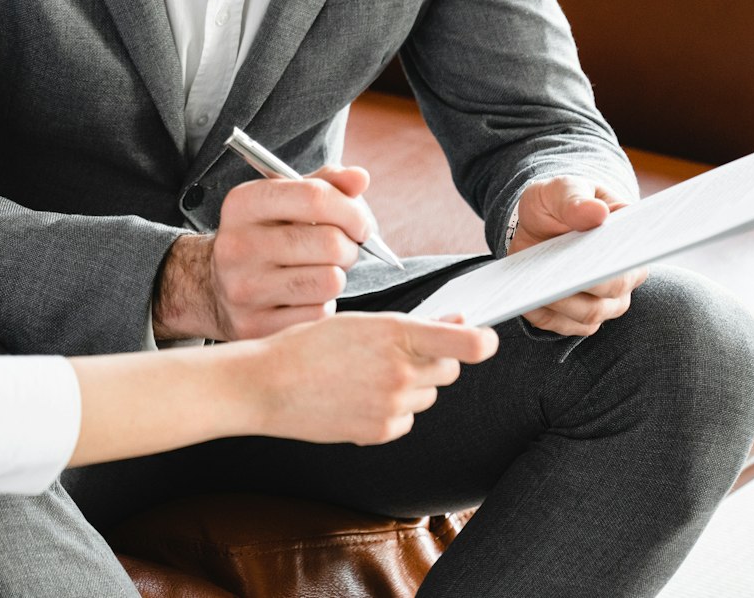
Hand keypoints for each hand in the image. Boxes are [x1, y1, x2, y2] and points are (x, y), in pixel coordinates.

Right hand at [153, 167, 373, 341]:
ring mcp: (244, 288)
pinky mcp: (254, 326)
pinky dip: (322, 305)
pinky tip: (303, 297)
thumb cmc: (263, 237)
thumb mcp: (282, 201)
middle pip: (329, 242)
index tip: (361, 223)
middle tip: (343, 249)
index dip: (352, 210)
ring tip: (322, 271)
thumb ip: (324, 184)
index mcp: (243, 204)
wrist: (210, 287)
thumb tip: (359, 178)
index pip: (314, 197)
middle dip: (350, 247)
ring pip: (330, 281)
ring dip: (338, 276)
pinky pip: (319, 314)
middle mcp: (238, 245)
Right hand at [238, 312, 497, 444]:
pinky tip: (358, 398)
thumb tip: (456, 325)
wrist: (267, 385)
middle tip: (398, 353)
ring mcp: (393, 405)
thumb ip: (411, 326)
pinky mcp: (382, 432)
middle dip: (435, 361)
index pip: (468, 346)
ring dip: (411, 386)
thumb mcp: (360, 323)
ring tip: (367, 375)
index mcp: (397, 333)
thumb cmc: (308, 345)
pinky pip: (406, 420)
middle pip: (450, 370)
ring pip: (427, 396)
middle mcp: (402, 370)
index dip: (484, 342)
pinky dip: (392, 411)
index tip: (486, 340)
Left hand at [509, 174, 647, 336]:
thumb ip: (574, 198)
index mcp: (629, 243)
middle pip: (611, 293)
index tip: (594, 260)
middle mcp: (624, 278)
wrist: (538, 223)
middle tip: (553, 272)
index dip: (619, 264)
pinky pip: (561, 326)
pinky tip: (525, 297)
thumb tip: (597, 212)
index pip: (632, 260)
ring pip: (588, 315)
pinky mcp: (577, 319)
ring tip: (536, 284)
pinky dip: (542, 313)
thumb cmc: (557, 203)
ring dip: (560, 302)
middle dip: (582, 283)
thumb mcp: (560, 190)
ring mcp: (604, 303)